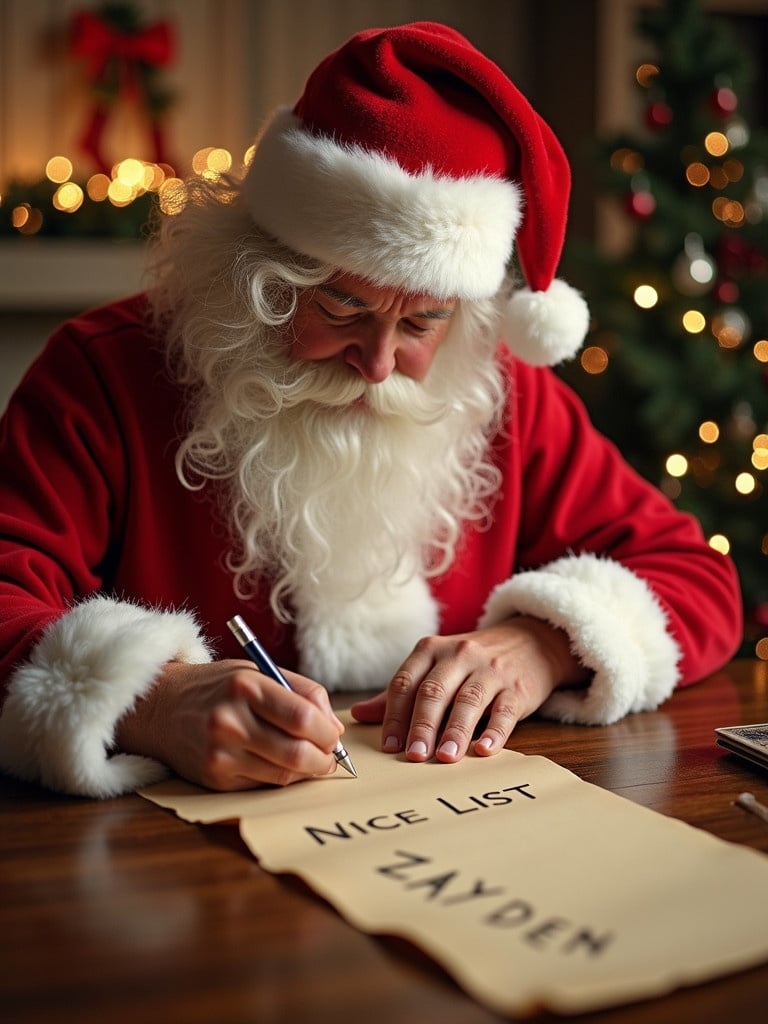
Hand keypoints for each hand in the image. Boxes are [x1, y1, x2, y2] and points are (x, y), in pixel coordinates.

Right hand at [115, 659, 344, 789]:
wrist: (161, 707)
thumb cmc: (218, 686)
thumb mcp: (258, 671)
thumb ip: (301, 692)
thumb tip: (335, 726)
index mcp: (246, 686)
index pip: (302, 717)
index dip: (328, 732)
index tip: (335, 735)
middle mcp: (230, 721)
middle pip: (296, 752)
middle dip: (324, 758)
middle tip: (330, 756)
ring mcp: (220, 753)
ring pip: (283, 774)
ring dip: (306, 771)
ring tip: (311, 760)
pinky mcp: (215, 778)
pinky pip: (263, 784)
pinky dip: (280, 777)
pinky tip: (280, 764)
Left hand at [350, 616, 587, 762]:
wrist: (531, 641)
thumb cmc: (472, 663)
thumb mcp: (435, 667)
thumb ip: (401, 693)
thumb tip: (358, 715)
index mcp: (431, 650)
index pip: (406, 683)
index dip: (394, 715)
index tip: (388, 746)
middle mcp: (459, 655)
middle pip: (434, 692)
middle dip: (422, 725)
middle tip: (413, 756)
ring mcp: (490, 670)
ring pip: (468, 700)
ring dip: (455, 730)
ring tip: (445, 757)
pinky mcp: (518, 686)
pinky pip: (505, 710)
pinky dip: (495, 731)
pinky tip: (484, 750)